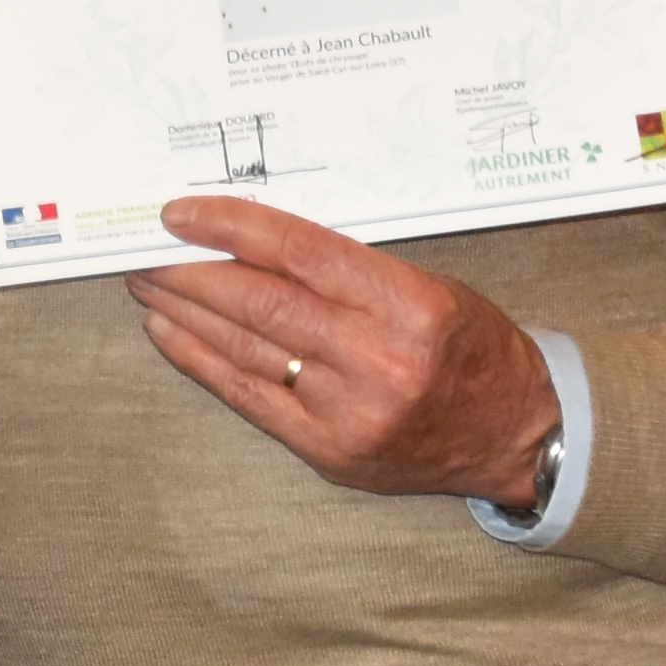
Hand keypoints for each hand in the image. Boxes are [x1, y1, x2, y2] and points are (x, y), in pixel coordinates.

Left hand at [136, 196, 562, 508]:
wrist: (518, 437)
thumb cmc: (472, 349)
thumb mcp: (429, 288)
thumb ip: (348, 271)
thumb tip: (249, 243)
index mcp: (409, 306)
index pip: (300, 252)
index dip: (230, 227)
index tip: (180, 214)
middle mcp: (377, 359)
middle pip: (260, 302)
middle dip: (190, 271)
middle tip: (146, 250)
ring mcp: (349, 411)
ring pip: (246, 347)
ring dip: (185, 311)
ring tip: (148, 283)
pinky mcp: (329, 451)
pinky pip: (248, 396)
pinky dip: (201, 361)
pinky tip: (167, 333)